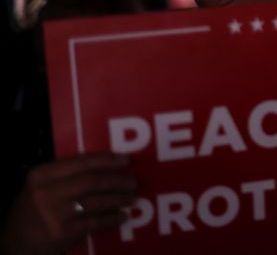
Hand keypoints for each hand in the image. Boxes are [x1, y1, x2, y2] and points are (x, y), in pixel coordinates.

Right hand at [0, 153, 136, 254]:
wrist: (13, 246)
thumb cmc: (32, 213)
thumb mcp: (41, 188)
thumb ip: (65, 176)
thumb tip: (106, 167)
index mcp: (42, 175)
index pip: (81, 162)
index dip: (107, 159)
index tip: (126, 159)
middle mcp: (47, 191)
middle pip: (92, 181)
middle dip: (117, 180)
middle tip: (134, 182)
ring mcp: (55, 213)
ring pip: (96, 201)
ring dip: (118, 199)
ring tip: (132, 198)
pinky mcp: (62, 233)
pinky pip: (94, 222)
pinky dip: (111, 219)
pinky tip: (122, 217)